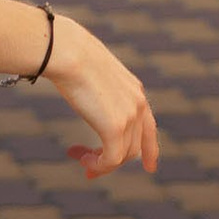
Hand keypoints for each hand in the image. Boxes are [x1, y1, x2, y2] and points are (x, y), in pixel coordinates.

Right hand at [46, 18, 158, 179]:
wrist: (67, 52)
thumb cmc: (70, 56)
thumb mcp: (90, 72)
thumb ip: (96, 87)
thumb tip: (82, 89)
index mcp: (135, 90)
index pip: (149, 127)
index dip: (150, 150)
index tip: (150, 166)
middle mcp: (138, 103)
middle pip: (134, 146)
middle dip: (112, 160)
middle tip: (87, 166)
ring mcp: (129, 116)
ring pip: (122, 155)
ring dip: (101, 163)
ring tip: (81, 160)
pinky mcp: (115, 128)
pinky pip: (111, 159)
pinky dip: (98, 166)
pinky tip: (83, 161)